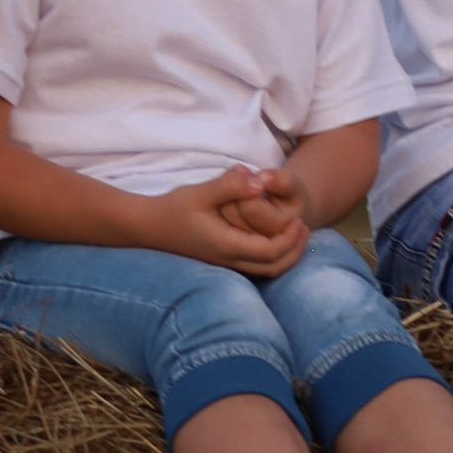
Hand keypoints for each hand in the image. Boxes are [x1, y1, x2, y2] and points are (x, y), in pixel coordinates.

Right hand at [145, 170, 311, 275]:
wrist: (147, 228)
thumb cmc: (173, 208)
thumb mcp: (201, 192)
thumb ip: (230, 185)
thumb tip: (258, 181)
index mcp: (226, 246)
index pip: (271, 251)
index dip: (291, 238)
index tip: (300, 220)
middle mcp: (228, 261)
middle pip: (274, 268)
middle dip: (294, 251)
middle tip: (305, 229)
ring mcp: (224, 264)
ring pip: (265, 271)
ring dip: (285, 256)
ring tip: (294, 235)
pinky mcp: (220, 262)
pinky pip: (255, 267)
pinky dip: (272, 257)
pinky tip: (273, 238)